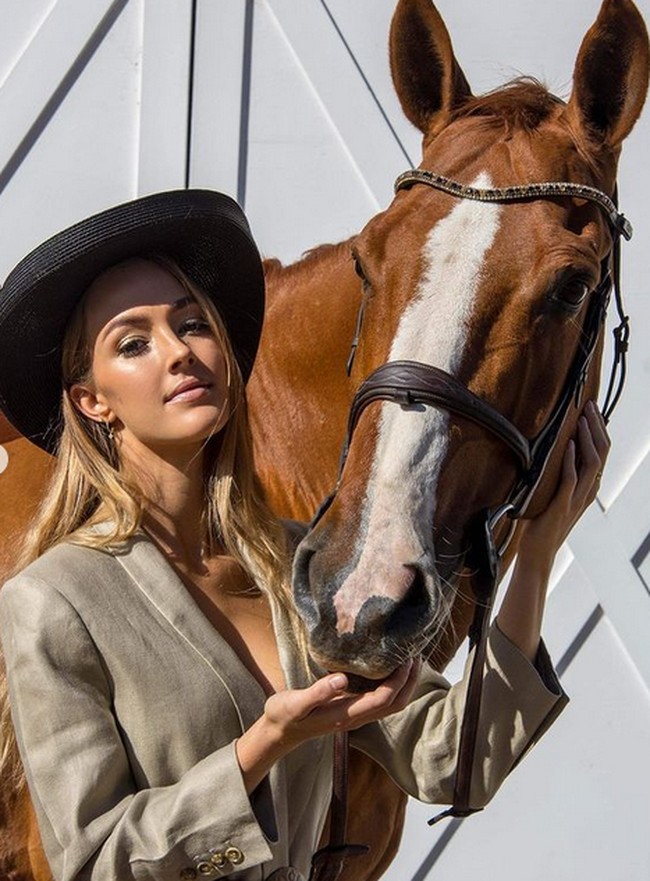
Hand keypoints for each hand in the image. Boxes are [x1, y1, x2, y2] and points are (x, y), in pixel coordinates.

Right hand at [236, 659, 420, 791]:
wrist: (279, 732)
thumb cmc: (285, 715)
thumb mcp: (295, 703)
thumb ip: (318, 692)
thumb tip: (342, 679)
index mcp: (346, 715)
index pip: (383, 699)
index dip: (398, 680)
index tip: (406, 657)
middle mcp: (356, 717)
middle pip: (395, 704)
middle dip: (409, 681)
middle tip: (416, 653)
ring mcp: (356, 715)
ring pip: (391, 704)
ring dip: (405, 683)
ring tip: (410, 658)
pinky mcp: (352, 709)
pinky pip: (381, 699)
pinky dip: (394, 684)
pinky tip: (390, 667)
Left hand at [496, 401, 609, 659]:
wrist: (536, 553)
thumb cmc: (540, 523)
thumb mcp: (552, 495)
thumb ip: (556, 476)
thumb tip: (547, 450)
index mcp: (587, 488)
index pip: (601, 453)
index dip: (599, 430)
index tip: (592, 408)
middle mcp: (587, 492)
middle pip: (601, 454)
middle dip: (597, 427)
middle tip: (589, 404)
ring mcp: (576, 500)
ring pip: (592, 464)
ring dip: (587, 438)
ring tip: (581, 418)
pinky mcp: (561, 507)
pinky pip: (571, 481)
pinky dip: (571, 461)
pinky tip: (568, 445)